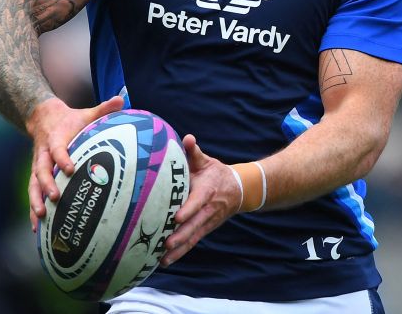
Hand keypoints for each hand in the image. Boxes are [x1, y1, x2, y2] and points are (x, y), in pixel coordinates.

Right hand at [27, 95, 124, 231]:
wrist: (43, 118)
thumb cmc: (71, 120)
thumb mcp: (86, 113)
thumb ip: (103, 109)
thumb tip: (122, 99)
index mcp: (56, 138)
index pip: (58, 149)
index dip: (62, 158)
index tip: (70, 168)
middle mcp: (44, 154)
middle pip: (41, 170)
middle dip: (47, 184)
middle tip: (55, 198)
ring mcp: (38, 166)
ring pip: (33, 185)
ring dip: (35, 201)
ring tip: (40, 217)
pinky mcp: (36, 176)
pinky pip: (33, 194)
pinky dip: (33, 210)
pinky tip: (36, 228)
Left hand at [160, 134, 241, 266]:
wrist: (238, 190)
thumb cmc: (215, 173)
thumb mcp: (206, 161)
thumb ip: (194, 152)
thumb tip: (187, 138)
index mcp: (208, 191)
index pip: (198, 201)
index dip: (188, 209)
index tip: (177, 217)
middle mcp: (208, 209)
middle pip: (195, 225)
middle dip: (181, 235)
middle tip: (166, 244)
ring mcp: (207, 222)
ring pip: (193, 237)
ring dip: (179, 249)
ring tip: (163, 259)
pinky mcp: (204, 229)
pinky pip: (192, 242)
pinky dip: (180, 253)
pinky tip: (165, 262)